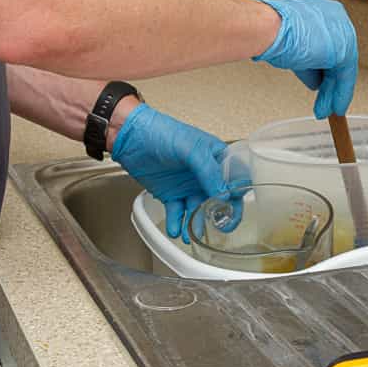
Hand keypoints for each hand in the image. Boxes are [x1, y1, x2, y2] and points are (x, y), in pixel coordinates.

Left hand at [110, 104, 226, 241]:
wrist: (131, 137)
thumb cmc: (162, 132)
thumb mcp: (191, 147)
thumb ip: (209, 170)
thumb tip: (224, 195)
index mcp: (215, 158)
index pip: (234, 180)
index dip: (236, 196)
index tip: (232, 210)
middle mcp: (204, 174)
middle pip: (219, 200)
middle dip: (219, 216)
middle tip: (219, 228)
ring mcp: (188, 185)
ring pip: (198, 210)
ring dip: (196, 223)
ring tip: (191, 234)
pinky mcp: (171, 194)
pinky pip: (177, 212)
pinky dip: (177, 223)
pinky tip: (175, 230)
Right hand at [248, 0, 357, 118]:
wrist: (268, 28)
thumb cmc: (271, 31)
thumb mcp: (293, 47)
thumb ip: (308, 62)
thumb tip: (314, 79)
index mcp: (325, 11)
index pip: (330, 46)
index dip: (325, 69)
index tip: (323, 83)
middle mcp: (337, 19)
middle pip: (338, 59)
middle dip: (330, 85)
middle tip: (326, 101)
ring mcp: (343, 33)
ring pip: (342, 70)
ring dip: (332, 93)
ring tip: (326, 108)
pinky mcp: (344, 49)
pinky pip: (345, 78)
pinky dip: (339, 95)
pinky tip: (333, 106)